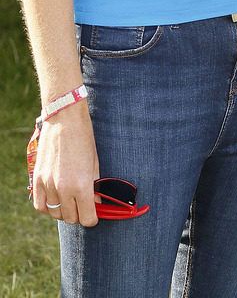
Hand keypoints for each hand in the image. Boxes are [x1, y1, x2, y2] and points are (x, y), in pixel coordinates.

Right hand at [31, 102, 100, 226]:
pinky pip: (40, 205)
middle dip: (79, 215)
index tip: (95, 215)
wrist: (65, 120)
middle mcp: (63, 189)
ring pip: (55, 213)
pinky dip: (48, 207)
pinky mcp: (37, 179)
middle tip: (84, 207)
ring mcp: (48, 185)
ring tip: (71, 201)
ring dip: (64, 211)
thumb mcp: (95, 163)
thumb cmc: (84, 138)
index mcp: (81, 185)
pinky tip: (56, 200)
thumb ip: (94, 186)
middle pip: (71, 218)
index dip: (92, 219)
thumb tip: (96, 203)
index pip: (86, 217)